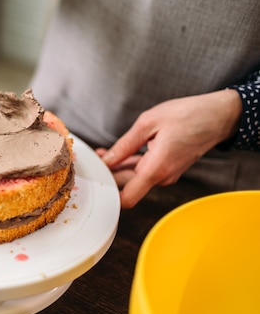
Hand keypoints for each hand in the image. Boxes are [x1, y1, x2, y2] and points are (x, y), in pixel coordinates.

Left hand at [96, 90, 241, 207]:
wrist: (219, 116)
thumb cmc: (189, 115)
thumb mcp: (148, 123)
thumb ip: (125, 145)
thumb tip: (107, 159)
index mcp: (156, 169)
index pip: (127, 198)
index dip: (108, 193)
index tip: (96, 179)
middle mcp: (162, 177)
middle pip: (126, 186)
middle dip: (108, 174)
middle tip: (94, 159)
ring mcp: (166, 174)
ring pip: (134, 178)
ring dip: (117, 168)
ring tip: (103, 153)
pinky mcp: (168, 169)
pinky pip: (144, 171)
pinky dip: (130, 164)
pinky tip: (118, 153)